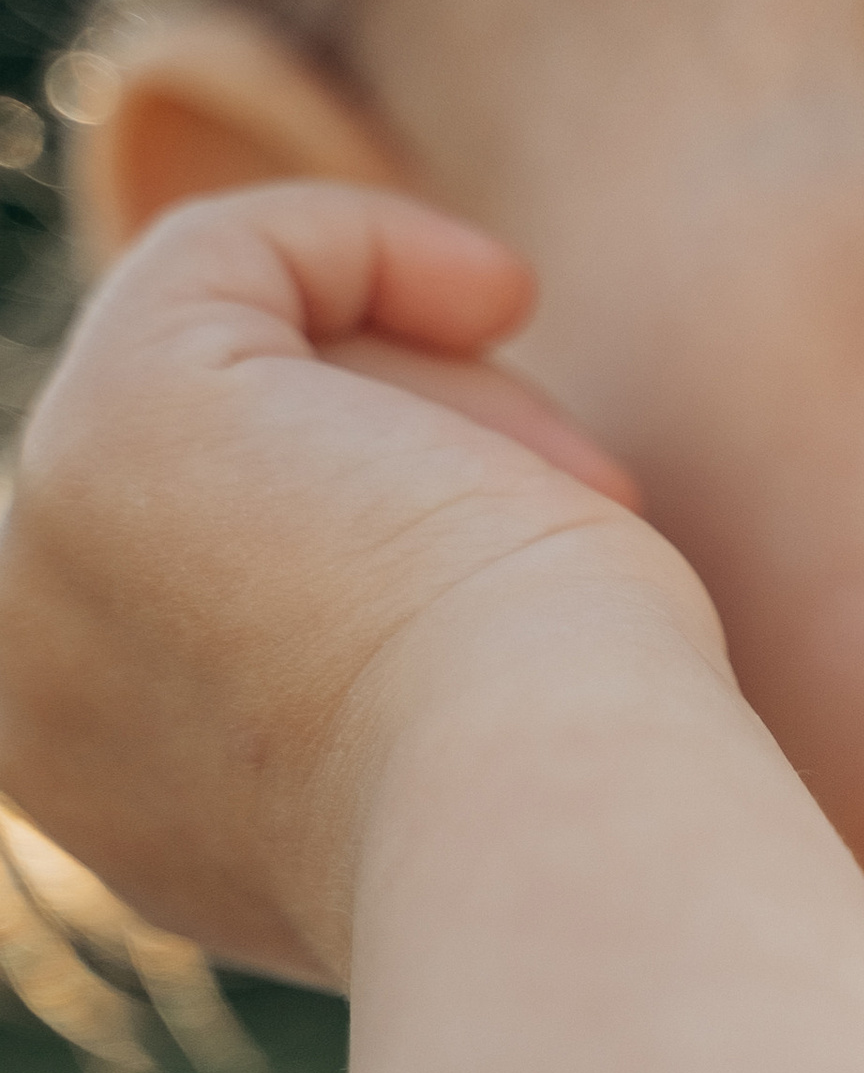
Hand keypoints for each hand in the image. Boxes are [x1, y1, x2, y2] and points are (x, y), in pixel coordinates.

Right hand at [0, 183, 717, 983]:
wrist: (563, 828)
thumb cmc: (590, 805)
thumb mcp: (470, 731)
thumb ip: (385, 659)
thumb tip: (402, 542)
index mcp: (114, 799)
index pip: (242, 586)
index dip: (398, 533)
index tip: (558, 542)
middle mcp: (40, 693)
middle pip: (239, 470)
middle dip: (428, 458)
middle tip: (598, 521)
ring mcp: (50, 553)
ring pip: (248, 370)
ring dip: (441, 399)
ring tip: (582, 495)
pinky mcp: (120, 423)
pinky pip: (231, 255)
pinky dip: (376, 245)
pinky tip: (504, 292)